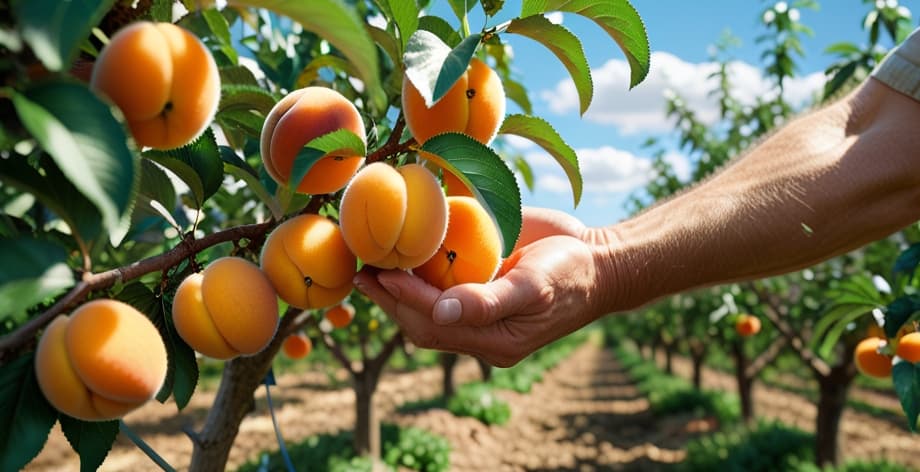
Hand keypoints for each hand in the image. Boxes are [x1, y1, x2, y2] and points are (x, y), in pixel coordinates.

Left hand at [353, 207, 612, 365]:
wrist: (599, 259)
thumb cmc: (572, 275)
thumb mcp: (535, 287)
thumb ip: (488, 303)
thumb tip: (440, 313)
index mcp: (494, 339)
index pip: (435, 323)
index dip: (406, 298)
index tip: (381, 273)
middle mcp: (480, 328)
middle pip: (421, 321)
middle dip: (389, 297)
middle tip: (359, 271)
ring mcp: (479, 306)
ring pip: (426, 307)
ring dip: (396, 289)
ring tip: (367, 265)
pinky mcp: (481, 284)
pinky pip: (442, 286)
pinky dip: (418, 273)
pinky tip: (400, 254)